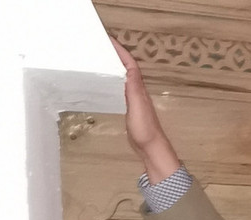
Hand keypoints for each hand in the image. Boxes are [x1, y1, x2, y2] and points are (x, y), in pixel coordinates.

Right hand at [110, 37, 180, 182]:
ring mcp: (134, 100)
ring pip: (124, 77)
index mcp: (139, 89)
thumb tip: (129, 70)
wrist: (151, 148)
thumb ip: (133, 90)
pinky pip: (121, 88)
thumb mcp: (138, 107)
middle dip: (116, 54)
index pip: (130, 64)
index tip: (108, 39)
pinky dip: (113, 81)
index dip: (121, 51)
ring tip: (99, 58)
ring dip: (114, 66)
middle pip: (127, 67)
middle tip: (100, 45)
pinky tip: (106, 83)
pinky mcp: (131, 109)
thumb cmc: (145, 130)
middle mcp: (138, 91)